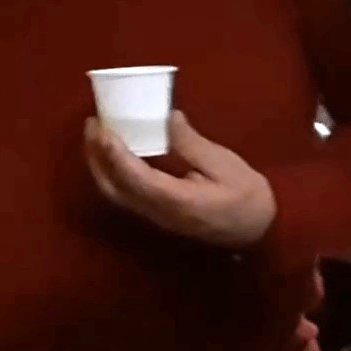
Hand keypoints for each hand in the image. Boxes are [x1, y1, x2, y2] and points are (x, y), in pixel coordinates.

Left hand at [84, 112, 276, 248]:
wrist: (258, 233)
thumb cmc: (247, 198)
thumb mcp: (226, 166)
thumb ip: (193, 144)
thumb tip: (168, 117)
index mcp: (178, 201)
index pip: (137, 179)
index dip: (117, 156)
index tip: (104, 131)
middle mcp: (158, 212)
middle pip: (114, 188)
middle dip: (97, 156)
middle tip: (92, 124)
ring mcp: (154, 217)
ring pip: (115, 193)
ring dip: (99, 164)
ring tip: (96, 134)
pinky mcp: (155, 214)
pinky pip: (124, 193)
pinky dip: (111, 171)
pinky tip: (112, 152)